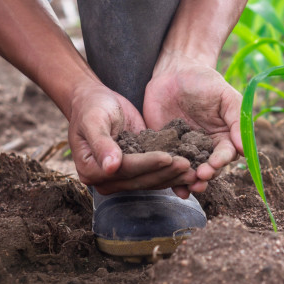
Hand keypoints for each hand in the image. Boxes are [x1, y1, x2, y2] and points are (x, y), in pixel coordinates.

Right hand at [68, 81, 195, 193]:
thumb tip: (111, 167)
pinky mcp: (136, 170)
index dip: (147, 164)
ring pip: (150, 180)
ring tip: (193, 169)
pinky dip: (171, 172)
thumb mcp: (94, 120)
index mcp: (91, 170)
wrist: (95, 102)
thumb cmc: (92, 108)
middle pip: (140, 179)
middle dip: (165, 172)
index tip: (167, 157)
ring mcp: (121, 177)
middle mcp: (106, 179)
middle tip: (188, 165)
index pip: (125, 170)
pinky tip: (189, 168)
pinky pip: (155, 174)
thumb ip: (101, 143)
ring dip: (172, 176)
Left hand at [143, 51, 243, 192]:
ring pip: (189, 172)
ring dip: (190, 182)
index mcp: (223, 136)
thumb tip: (243, 148)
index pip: (226, 154)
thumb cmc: (204, 81)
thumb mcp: (225, 95)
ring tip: (187, 187)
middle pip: (209, 168)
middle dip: (206, 175)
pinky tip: (173, 188)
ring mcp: (184, 150)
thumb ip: (237, 119)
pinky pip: (168, 166)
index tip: (215, 164)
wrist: (174, 72)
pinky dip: (169, 178)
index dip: (221, 161)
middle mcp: (205, 148)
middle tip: (200, 177)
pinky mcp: (164, 149)